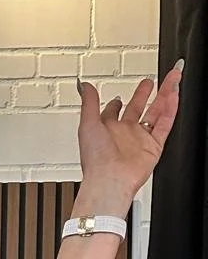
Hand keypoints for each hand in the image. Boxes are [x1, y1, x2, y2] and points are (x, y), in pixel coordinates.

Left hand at [74, 64, 181, 213]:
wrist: (110, 179)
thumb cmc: (96, 159)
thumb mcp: (87, 124)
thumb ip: (89, 103)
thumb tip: (84, 86)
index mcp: (107, 130)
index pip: (113, 113)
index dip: (115, 103)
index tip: (118, 95)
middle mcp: (124, 135)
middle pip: (137, 108)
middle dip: (143, 94)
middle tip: (148, 82)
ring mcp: (140, 140)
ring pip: (155, 113)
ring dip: (164, 95)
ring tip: (171, 79)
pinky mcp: (153, 147)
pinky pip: (165, 124)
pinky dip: (171, 109)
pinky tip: (175, 95)